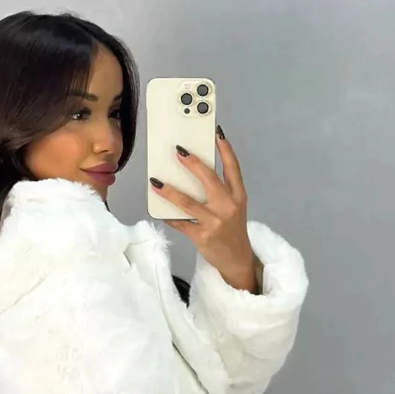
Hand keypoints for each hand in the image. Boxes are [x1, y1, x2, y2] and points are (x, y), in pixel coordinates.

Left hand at [150, 128, 261, 292]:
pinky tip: (158, 209)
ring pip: (189, 203)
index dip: (225, 149)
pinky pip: (180, 223)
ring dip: (170, 191)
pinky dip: (169, 216)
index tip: (216, 133)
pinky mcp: (202, 237)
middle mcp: (229, 207)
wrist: (237, 260)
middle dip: (193, 164)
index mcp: (238, 196)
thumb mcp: (233, 207)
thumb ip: (220, 191)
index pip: (233, 168)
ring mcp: (215, 223)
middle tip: (178, 151)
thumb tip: (193, 171)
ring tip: (156, 182)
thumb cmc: (231, 229)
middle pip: (210, 180)